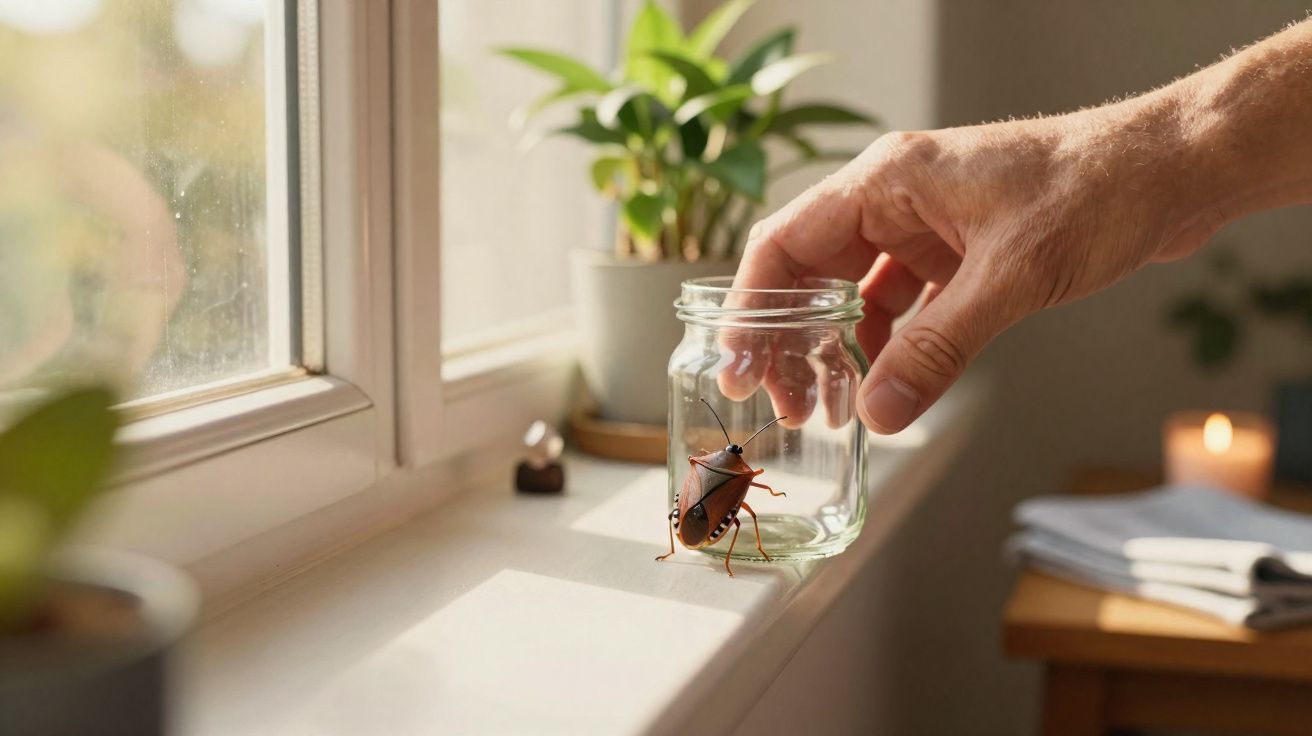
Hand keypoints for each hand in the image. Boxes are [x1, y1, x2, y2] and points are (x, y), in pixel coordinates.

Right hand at [723, 106, 1222, 433]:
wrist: (1172, 172)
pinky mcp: (959, 250)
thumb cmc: (1096, 191)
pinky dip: (888, 343)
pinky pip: (902, 301)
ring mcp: (927, 224)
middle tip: (784, 402)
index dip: (751, 306)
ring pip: (854, 291)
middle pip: (811, 271)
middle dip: (790, 338)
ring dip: (838, 347)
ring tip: (828, 405)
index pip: (785, 242)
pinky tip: (884, 382)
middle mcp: (896, 198)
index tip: (738, 364)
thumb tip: (878, 412)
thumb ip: (937, 348)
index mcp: (887, 180)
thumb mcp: (1010, 277)